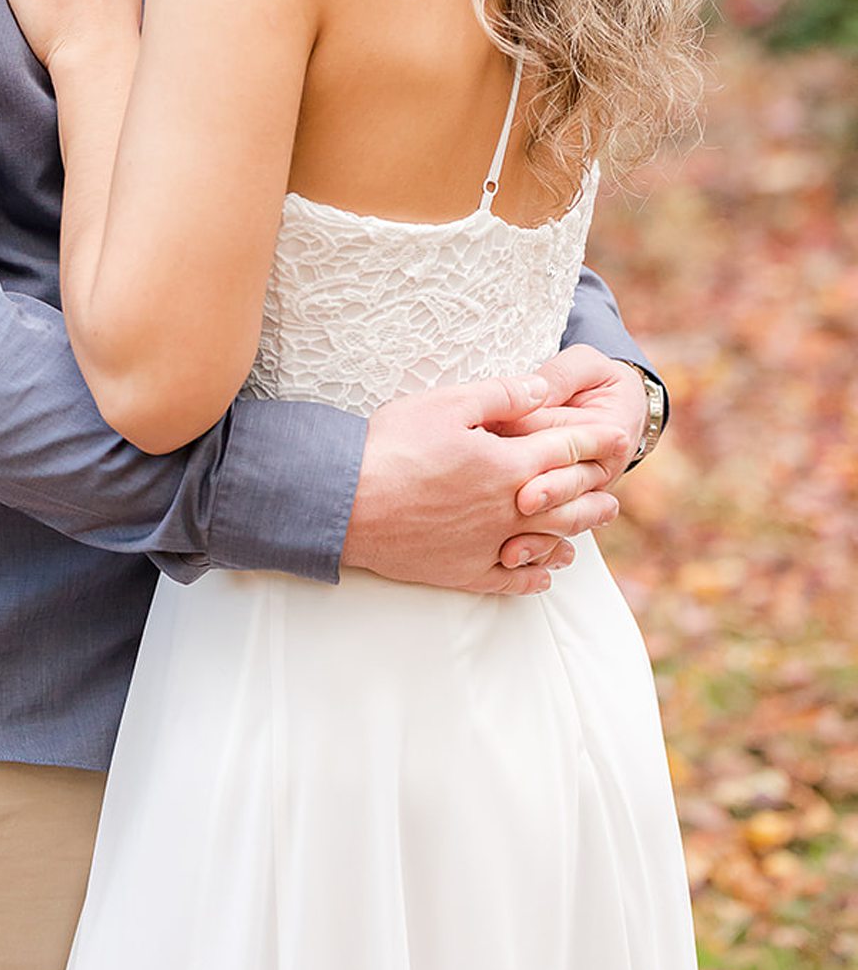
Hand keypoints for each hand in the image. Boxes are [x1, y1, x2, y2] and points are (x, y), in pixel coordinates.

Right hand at [342, 373, 628, 596]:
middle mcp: (508, 510)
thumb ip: (501, 396)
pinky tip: (547, 574)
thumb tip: (543, 390)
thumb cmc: (393, 446)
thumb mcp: (446, 404)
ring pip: (548, 541)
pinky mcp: (465, 570)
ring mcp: (488, 545)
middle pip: (568, 501)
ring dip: (577, 531)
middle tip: (615, 488)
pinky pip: (513, 579)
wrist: (349, 504)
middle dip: (595, 490)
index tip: (620, 437)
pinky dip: (536, 576)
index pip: (566, 451)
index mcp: (508, 466)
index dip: (596, 442)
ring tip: (594, 526)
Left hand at [487, 346, 646, 569]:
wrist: (616, 409)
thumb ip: (561, 376)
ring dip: (538, 539)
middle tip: (523, 501)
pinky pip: (552, 541)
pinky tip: (513, 565)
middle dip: (547, 494)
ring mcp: (576, 496)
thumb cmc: (594, 382)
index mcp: (604, 435)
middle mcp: (591, 471)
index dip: (540, 440)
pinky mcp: (560, 511)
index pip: (566, 438)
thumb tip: (537, 388)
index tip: (513, 444)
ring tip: (511, 552)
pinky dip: (535, 556)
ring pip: (560, 524)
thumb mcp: (585, 366)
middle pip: (565, 486)